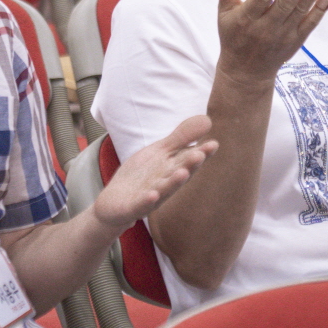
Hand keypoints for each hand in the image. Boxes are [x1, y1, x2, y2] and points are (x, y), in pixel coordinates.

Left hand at [92, 116, 216, 228]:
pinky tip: (152, 194)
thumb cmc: (141, 176)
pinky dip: (147, 200)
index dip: (201, 153)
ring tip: (183, 173)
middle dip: (190, 165)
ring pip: (164, 189)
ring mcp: (150, 197)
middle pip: (179, 173)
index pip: (189, 160)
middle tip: (200, 155)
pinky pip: (141, 204)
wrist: (114, 203)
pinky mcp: (133, 208)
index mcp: (172, 169)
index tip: (213, 144)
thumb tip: (207, 120)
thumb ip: (181, 138)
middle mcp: (165, 184)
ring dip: (173, 182)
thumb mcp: (160, 152)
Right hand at [210, 0, 327, 84]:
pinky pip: (311, 23)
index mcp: (247, 18)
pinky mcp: (296, 40)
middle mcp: (266, 27)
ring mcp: (284, 35)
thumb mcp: (224, 13)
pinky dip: (321, 8)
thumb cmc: (233, 36)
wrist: (246, 72)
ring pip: (301, 11)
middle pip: (286, 4)